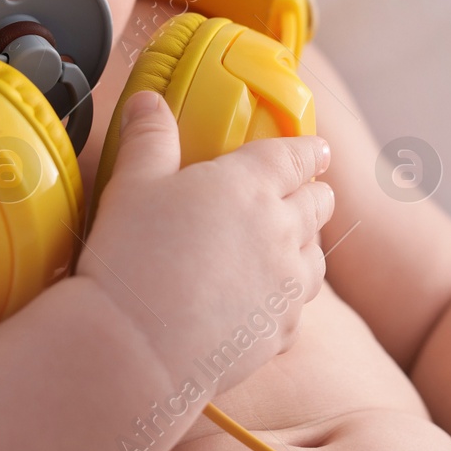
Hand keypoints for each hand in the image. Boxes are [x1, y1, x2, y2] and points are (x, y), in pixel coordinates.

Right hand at [76, 89, 334, 395]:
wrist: (136, 349)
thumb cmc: (131, 259)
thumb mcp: (133, 183)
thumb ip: (148, 137)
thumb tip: (148, 102)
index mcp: (251, 183)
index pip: (298, 155)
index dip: (309, 150)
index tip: (316, 149)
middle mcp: (282, 230)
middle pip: (319, 202)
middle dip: (314, 192)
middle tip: (303, 190)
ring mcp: (287, 284)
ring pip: (318, 256)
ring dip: (307, 244)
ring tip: (290, 243)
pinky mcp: (281, 330)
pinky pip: (300, 307)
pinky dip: (290, 297)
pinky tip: (268, 298)